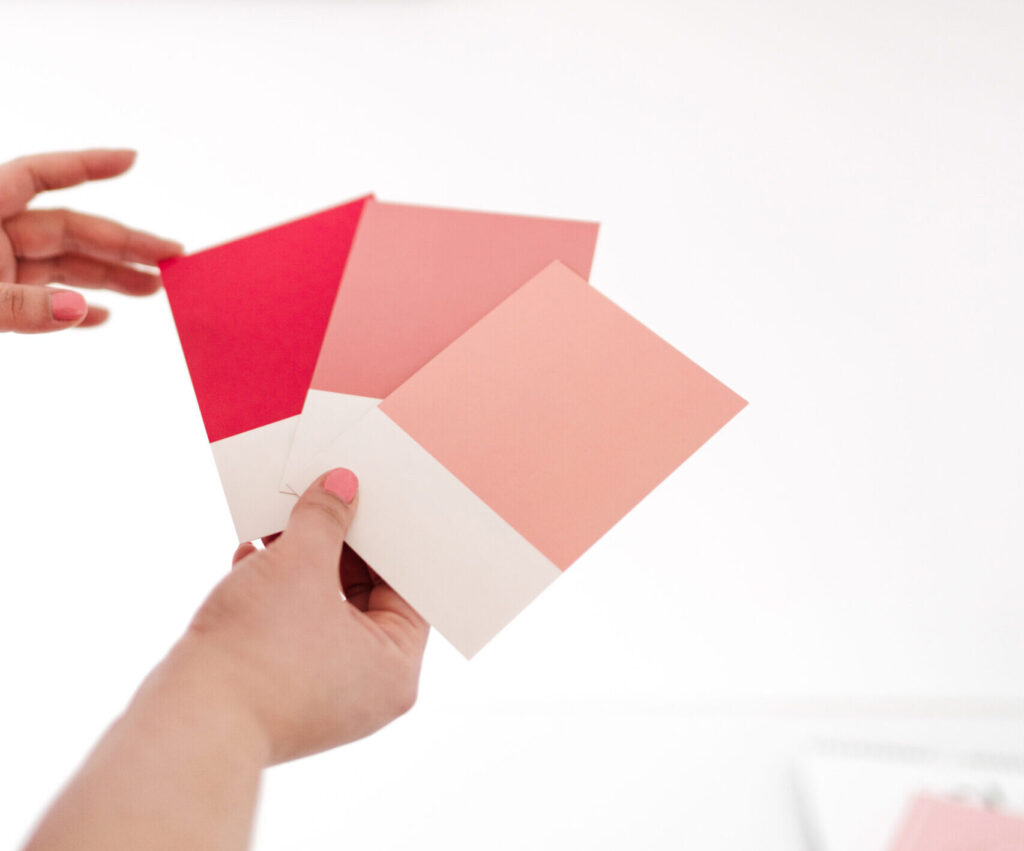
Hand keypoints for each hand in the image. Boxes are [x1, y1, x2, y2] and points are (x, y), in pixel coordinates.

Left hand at [0, 148, 182, 332]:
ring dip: (110, 276)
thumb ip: (19, 305)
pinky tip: (105, 315)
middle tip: (171, 256)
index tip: (132, 160)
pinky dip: (76, 308)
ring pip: (63, 266)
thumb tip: (77, 309)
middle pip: (67, 229)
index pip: (36, 176)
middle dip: (122, 242)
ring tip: (154, 287)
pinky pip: (45, 301)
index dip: (85, 165)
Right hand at [164, 468, 429, 764]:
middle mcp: (367, 689)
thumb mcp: (299, 565)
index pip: (408, 590)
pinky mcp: (279, 695)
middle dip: (336, 548)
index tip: (373, 503)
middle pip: (364, 599)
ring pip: (321, 612)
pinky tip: (249, 558)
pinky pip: (290, 632)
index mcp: (396, 668)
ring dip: (300, 566)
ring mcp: (322, 696)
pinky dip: (274, 596)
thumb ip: (325, 520)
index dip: (390, 540)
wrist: (188, 722)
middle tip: (324, 504)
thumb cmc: (259, 652)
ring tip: (279, 525)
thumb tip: (340, 484)